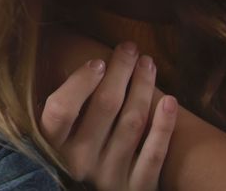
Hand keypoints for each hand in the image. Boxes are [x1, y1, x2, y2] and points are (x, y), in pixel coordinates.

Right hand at [39, 42, 176, 189]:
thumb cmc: (79, 152)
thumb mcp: (59, 134)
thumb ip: (62, 105)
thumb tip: (73, 54)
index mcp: (54, 145)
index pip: (61, 109)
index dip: (80, 82)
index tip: (98, 61)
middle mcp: (79, 161)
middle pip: (104, 107)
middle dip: (120, 71)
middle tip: (130, 48)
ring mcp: (110, 175)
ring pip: (131, 123)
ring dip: (143, 87)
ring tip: (148, 63)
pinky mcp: (138, 187)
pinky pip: (154, 154)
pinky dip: (164, 126)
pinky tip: (170, 101)